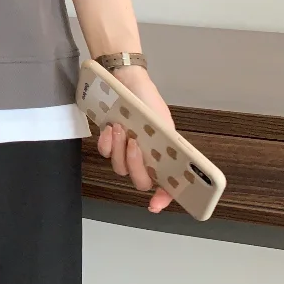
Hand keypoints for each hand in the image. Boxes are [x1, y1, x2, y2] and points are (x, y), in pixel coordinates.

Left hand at [96, 66, 174, 213]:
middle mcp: (144, 158)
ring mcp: (125, 151)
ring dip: (119, 149)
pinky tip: (109, 128)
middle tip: (133, 143)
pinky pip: (104, 152)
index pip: (166, 186)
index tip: (154, 205)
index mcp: (163, 156)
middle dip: (135, 165)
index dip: (163, 199)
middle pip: (140, 180)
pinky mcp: (108, 141)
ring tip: (120, 128)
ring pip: (120, 168)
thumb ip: (168, 142)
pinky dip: (106, 142)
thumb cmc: (147, 100)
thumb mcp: (163, 121)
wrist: (125, 79)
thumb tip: (179, 159)